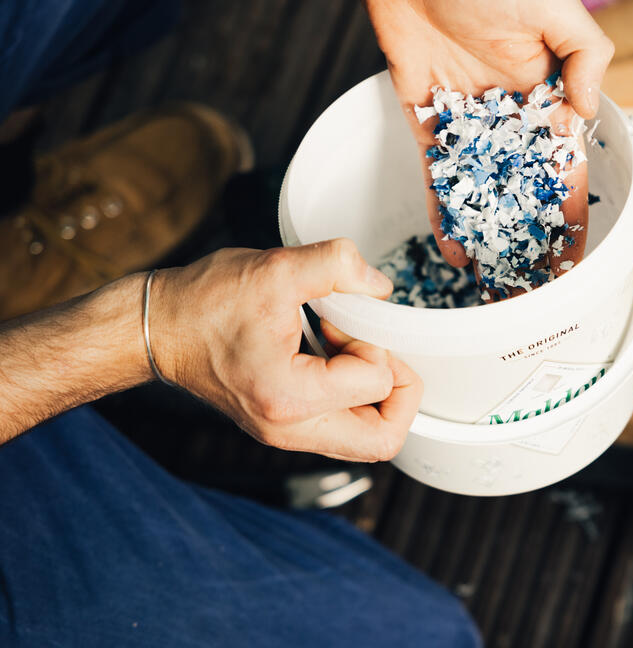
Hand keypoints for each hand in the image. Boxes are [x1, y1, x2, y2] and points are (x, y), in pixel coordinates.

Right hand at [148, 240, 422, 461]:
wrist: (159, 327)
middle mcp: (289, 429)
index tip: (346, 319)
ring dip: (374, 390)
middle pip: (382, 440)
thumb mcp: (275, 269)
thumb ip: (336, 265)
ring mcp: (285, 432)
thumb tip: (380, 286)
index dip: (377, 343)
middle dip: (400, 390)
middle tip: (377, 347)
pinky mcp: (283, 422)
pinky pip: (341, 423)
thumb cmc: (205, 302)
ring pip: (364, 437)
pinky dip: (352, 390)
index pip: (377, 384)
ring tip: (346, 346)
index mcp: (290, 398)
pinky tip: (331, 351)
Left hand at [358, 0, 611, 273]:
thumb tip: (584, 114)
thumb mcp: (552, 3)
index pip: (564, 168)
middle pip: (523, 192)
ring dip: (488, 236)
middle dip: (529, 238)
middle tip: (531, 287)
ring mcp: (470, 130)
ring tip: (492, 282)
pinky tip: (452, 248)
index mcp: (549, 98)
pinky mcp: (432, 129)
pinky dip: (445, 214)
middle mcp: (511, 122)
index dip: (571, 214)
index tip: (575, 257)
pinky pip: (439, 179)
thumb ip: (585, 54)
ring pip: (482, 194)